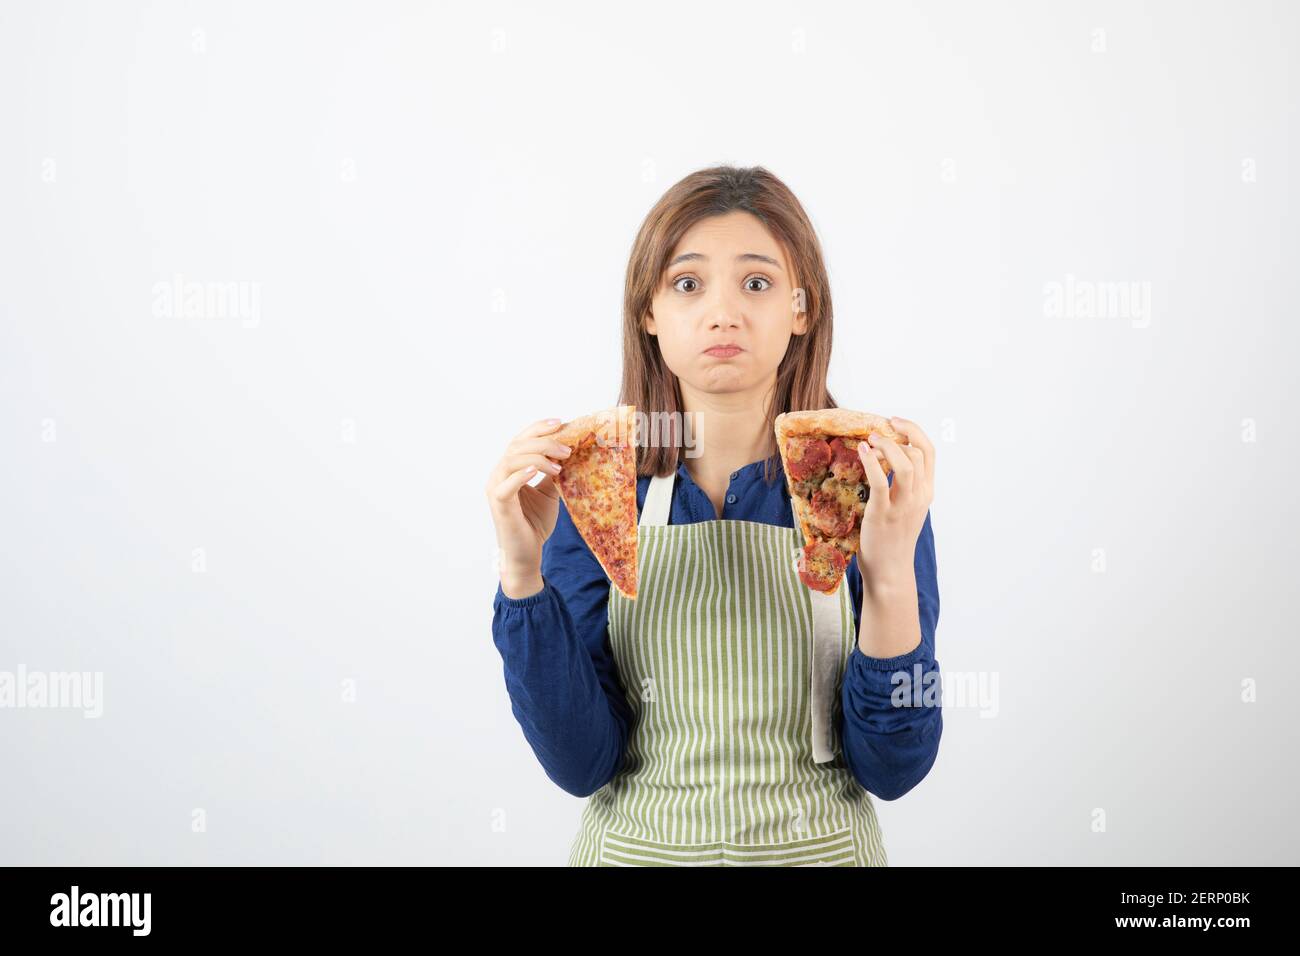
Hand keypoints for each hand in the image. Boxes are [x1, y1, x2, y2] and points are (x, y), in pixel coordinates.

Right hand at [484, 417, 572, 594]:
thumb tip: (570, 452)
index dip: (539, 428)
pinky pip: (507, 485)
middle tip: (568, 448)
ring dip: (539, 456)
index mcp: (509, 468)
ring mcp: (496, 488)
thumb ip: (553, 472)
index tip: (561, 422)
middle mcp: (499, 474)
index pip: (521, 440)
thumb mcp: (550, 492)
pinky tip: (538, 470)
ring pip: (512, 460)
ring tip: (560, 463)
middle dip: (544, 442)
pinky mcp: (499, 504)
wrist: (527, 553)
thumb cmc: (534, 522)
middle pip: (517, 445)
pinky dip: (522, 474)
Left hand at [855, 416, 934, 594]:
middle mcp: (919, 496)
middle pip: (918, 453)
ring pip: (905, 464)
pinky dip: (871, 462)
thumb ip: (904, 486)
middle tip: (877, 431)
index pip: (929, 452)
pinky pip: (880, 481)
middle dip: (897, 435)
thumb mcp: (907, 509)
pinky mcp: (882, 513)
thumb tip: (886, 459)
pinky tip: (862, 452)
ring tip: (869, 440)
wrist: (890, 571)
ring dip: (886, 446)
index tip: (895, 422)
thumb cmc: (893, 539)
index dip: (914, 431)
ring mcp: (903, 505)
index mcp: (926, 492)